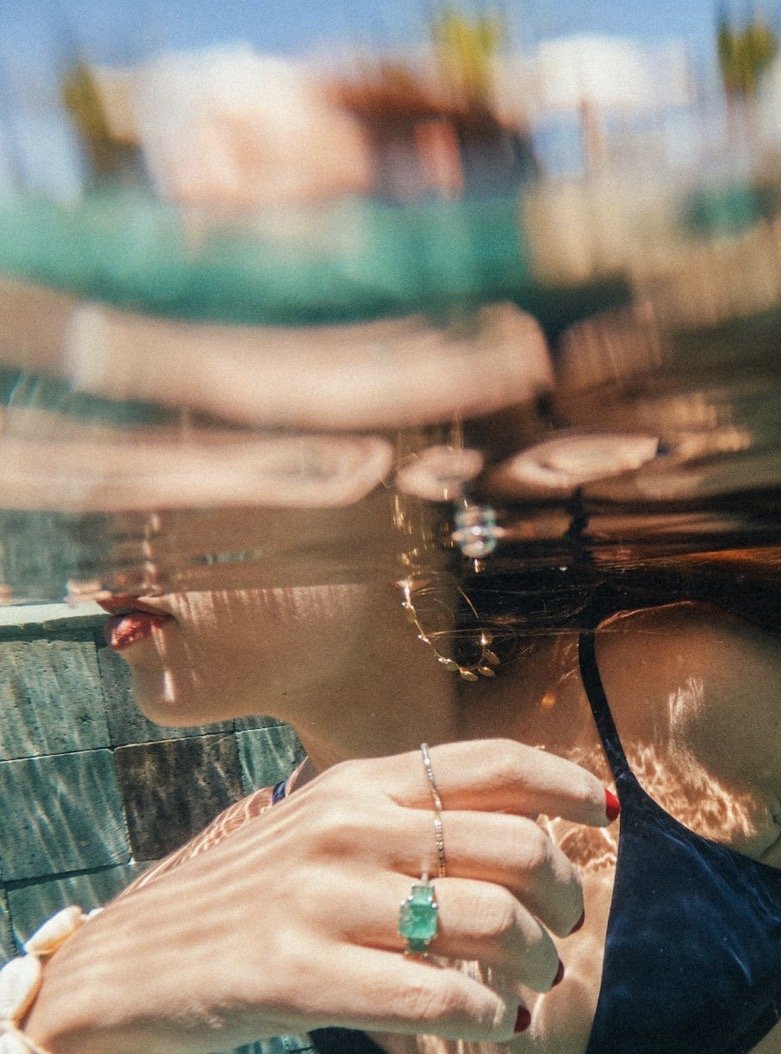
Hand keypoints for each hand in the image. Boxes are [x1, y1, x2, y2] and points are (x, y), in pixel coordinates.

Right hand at [24, 739, 614, 1052]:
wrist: (133, 961)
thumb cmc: (247, 894)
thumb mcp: (320, 827)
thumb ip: (401, 819)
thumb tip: (512, 824)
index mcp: (357, 781)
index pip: (489, 761)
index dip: (563, 782)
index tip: (604, 811)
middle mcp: (346, 825)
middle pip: (511, 843)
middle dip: (564, 892)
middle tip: (563, 929)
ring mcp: (319, 897)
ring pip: (488, 921)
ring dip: (536, 963)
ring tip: (532, 987)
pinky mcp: (294, 974)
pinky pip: (436, 998)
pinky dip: (487, 1018)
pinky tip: (493, 1025)